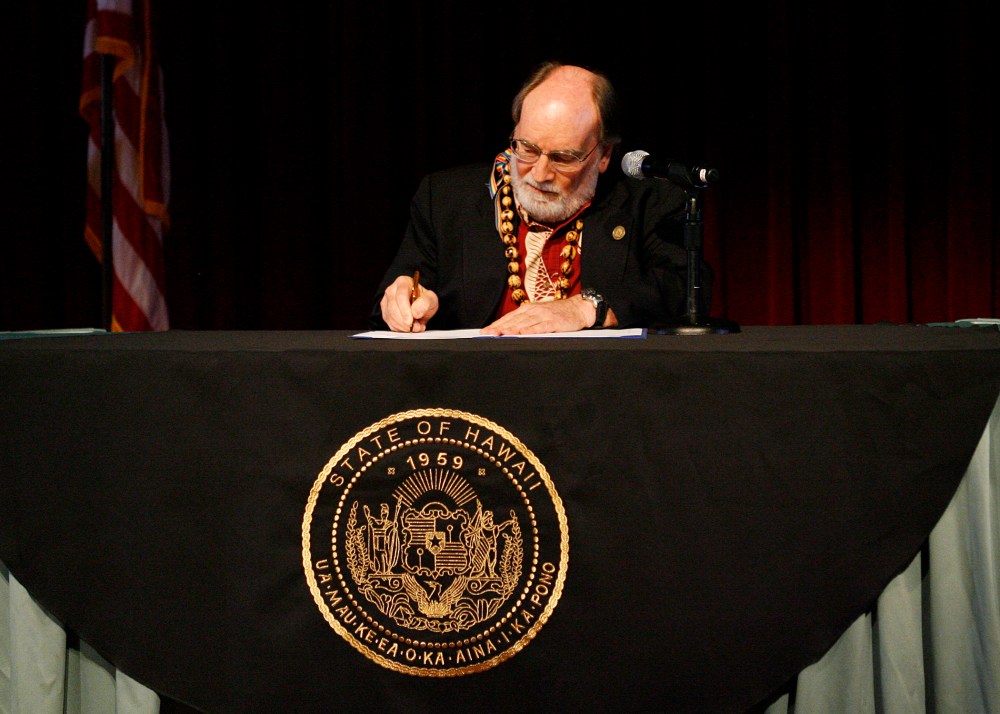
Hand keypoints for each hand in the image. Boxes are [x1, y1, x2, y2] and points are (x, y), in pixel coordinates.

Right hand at [379, 275, 438, 331]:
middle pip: (393, 307)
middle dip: (404, 321)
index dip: (405, 309)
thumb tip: (415, 312)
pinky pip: (389, 323)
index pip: (401, 295)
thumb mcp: (431, 299)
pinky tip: (408, 327)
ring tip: (415, 327)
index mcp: (403, 282)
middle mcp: (392, 290)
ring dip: (402, 326)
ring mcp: (386, 301)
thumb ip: (425, 303)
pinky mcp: (385, 312)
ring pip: (390, 316)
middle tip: (415, 327)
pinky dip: (399, 328)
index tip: (410, 320)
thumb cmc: (424, 300)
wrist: (420, 307)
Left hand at [480, 295, 616, 334]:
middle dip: (499, 328)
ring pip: (525, 324)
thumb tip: (506, 330)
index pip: (508, 318)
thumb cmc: (556, 314)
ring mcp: (544, 316)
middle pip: (513, 321)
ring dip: (512, 329)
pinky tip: (524, 334)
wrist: (578, 308)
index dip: (496, 325)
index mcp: (527, 309)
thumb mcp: (538, 314)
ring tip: (501, 334)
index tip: (484, 332)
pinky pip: (541, 327)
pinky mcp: (554, 322)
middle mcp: (533, 311)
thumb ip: (523, 321)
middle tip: (488, 335)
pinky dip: (532, 330)